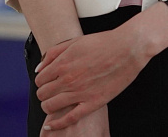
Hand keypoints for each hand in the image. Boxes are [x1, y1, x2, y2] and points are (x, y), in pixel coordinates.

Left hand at [35, 26, 150, 130]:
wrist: (128, 48)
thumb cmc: (103, 43)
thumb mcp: (75, 42)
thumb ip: (53, 53)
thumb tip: (39, 68)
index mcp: (63, 63)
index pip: (39, 80)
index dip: (42, 82)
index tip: (48, 82)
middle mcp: (68, 79)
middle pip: (42, 94)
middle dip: (44, 93)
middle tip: (52, 92)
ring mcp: (80, 92)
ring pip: (50, 107)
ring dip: (48, 106)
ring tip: (54, 103)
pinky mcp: (93, 103)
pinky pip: (69, 119)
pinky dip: (56, 124)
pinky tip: (51, 124)